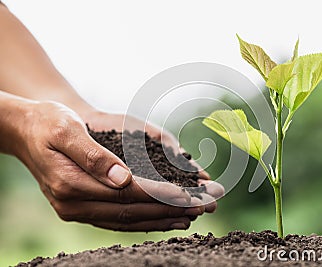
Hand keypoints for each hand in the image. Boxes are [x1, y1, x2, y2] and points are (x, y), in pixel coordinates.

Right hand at [16, 101, 208, 230]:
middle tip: (201, 207)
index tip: (187, 194)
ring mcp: (77, 209)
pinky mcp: (83, 208)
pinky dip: (144, 219)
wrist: (27, 129)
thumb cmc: (48, 122)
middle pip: (130, 212)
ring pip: (126, 220)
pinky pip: (118, 219)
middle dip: (169, 209)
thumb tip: (123, 179)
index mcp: (69, 183)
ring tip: (191, 217)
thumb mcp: (66, 129)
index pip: (125, 194)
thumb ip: (94, 155)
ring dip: (161, 219)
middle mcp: (73, 204)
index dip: (159, 194)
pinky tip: (164, 218)